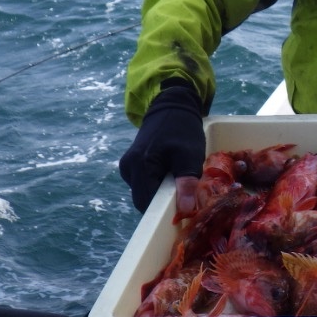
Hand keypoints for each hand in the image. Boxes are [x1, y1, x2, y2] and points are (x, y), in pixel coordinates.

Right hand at [119, 81, 205, 212]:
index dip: (164, 210)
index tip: (184, 209)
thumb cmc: (182, 129)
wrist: (172, 106)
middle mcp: (127, 168)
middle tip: (185, 193)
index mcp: (139, 166)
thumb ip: (186, 182)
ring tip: (179, 178)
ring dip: (161, 191)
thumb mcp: (189, 155)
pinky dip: (158, 182)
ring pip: (145, 191)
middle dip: (164, 201)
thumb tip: (186, 209)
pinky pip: (145, 182)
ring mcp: (127, 166)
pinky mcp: (132, 164)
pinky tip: (171, 172)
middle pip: (144, 199)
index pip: (146, 204)